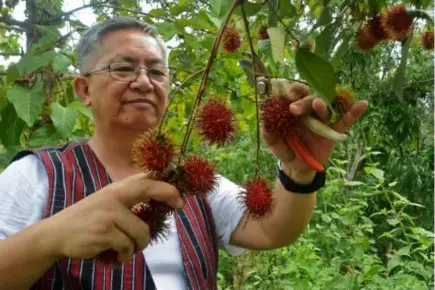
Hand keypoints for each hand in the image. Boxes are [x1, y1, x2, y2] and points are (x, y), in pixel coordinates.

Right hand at [40, 173, 181, 262]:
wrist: (56, 234)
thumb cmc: (86, 219)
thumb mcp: (105, 200)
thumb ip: (126, 197)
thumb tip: (154, 191)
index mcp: (116, 190)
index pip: (144, 179)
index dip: (165, 185)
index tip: (179, 197)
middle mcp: (114, 197)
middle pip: (148, 189)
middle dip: (168, 195)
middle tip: (179, 206)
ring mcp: (110, 214)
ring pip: (142, 233)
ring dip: (137, 247)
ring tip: (126, 251)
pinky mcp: (105, 233)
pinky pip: (128, 247)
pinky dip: (124, 257)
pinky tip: (114, 258)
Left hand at [262, 83, 367, 181]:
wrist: (298, 168)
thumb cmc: (286, 149)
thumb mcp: (273, 143)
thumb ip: (269, 133)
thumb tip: (265, 122)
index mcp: (295, 111)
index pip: (296, 95)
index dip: (293, 91)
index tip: (288, 94)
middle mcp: (309, 112)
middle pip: (310, 100)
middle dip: (303, 102)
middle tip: (294, 109)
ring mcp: (323, 122)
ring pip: (326, 109)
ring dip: (323, 105)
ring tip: (318, 105)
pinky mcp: (333, 133)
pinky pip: (345, 122)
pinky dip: (354, 113)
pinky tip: (363, 104)